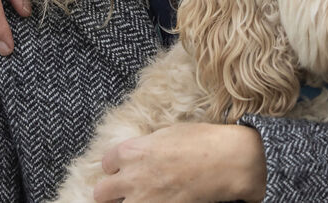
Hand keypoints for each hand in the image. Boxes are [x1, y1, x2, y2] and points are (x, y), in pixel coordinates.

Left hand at [95, 123, 266, 202]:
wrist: (226, 161)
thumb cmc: (203, 141)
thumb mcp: (169, 133)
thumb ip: (146, 145)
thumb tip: (139, 154)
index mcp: (133, 151)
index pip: (106, 163)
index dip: (116, 166)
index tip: (125, 168)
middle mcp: (132, 177)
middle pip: (101, 192)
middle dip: (111, 191)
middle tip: (126, 189)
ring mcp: (143, 199)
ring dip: (126, 202)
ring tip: (142, 198)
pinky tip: (159, 201)